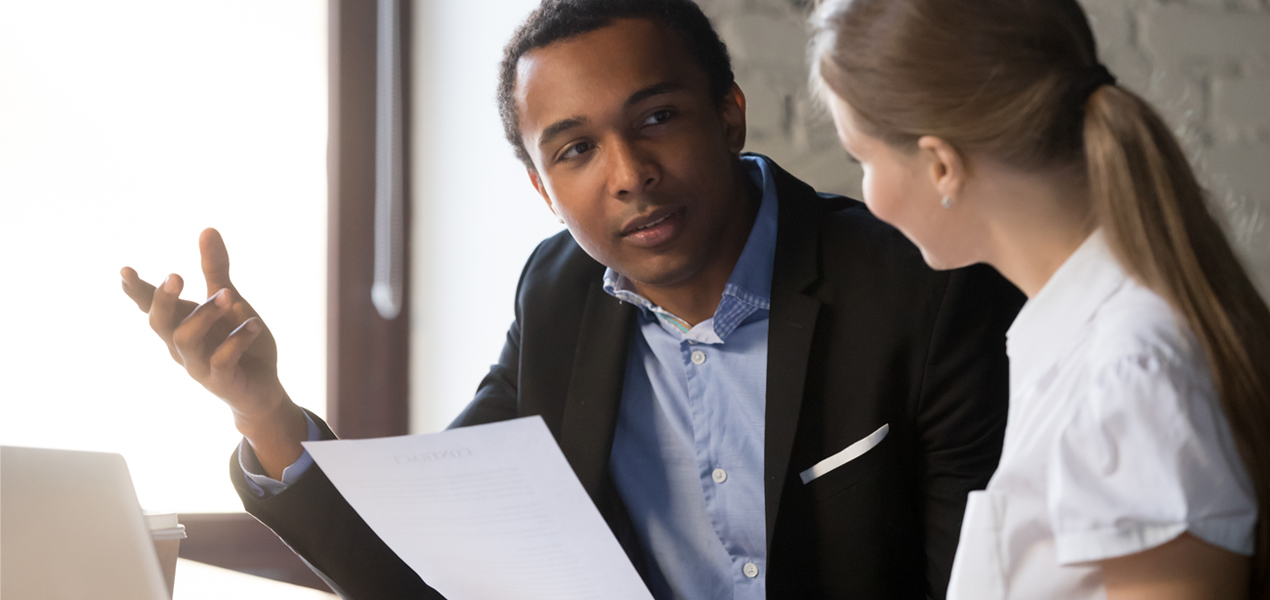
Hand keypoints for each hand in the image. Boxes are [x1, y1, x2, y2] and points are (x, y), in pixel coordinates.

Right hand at [121, 228, 304, 475]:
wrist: (262, 389)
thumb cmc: (239, 343)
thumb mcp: (230, 300)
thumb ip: (217, 269)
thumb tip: (207, 228)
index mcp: (180, 323)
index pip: (151, 305)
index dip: (137, 290)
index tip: (125, 270)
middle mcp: (182, 345)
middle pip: (159, 323)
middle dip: (164, 300)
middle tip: (176, 275)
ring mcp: (198, 365)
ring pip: (185, 340)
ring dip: (205, 315)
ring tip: (229, 296)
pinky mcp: (221, 381)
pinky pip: (221, 360)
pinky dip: (237, 340)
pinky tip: (254, 325)